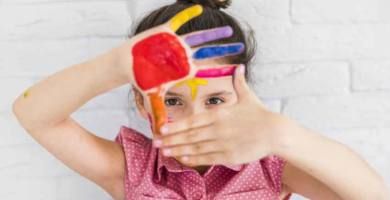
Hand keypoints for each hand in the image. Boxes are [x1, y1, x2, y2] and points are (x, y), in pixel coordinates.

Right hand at [114, 5, 244, 134]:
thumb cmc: (140, 79)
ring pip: (198, 37)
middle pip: (207, 52)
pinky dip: (187, 16)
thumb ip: (158, 112)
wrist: (126, 63)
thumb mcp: (151, 96)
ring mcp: (176, 43)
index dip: (220, 70)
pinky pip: (178, 22)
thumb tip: (160, 133)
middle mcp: (183, 56)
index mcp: (183, 70)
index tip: (236, 68)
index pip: (205, 70)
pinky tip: (199, 8)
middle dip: (223, 48)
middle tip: (241, 45)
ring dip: (212, 33)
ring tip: (228, 29)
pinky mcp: (165, 32)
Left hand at [153, 65, 290, 166]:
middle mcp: (217, 129)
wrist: (276, 132)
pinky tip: (183, 159)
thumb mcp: (248, 96)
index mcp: (219, 114)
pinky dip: (194, 159)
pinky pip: (207, 158)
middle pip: (189, 135)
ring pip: (195, 148)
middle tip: (155, 143)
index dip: (175, 126)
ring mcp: (222, 143)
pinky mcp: (229, 156)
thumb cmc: (260, 114)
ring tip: (165, 152)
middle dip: (171, 140)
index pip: (192, 121)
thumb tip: (239, 66)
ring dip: (178, 150)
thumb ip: (239, 82)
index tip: (161, 129)